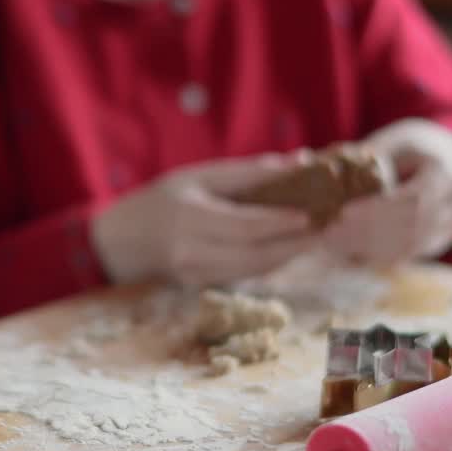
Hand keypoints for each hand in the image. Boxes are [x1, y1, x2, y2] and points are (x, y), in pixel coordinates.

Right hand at [90, 154, 318, 285]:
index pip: (246, 225)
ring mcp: (197, 275)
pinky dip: (272, 261)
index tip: (314, 212)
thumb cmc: (160, 200)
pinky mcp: (203, 287)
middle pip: (257, 254)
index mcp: (190, 218)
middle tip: (330, 227)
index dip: (282, 221)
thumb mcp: (197, 176)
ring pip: (256, 269)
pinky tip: (291, 247)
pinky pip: (247, 275)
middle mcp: (193, 252)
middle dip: (297, 243)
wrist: (121, 242)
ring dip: (290, 254)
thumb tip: (296, 164)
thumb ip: (246, 174)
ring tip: (319, 236)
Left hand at [323, 119, 451, 264]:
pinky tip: (354, 255)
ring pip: (413, 244)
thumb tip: (312, 163)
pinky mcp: (448, 237)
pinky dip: (384, 255)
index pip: (413, 198)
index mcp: (447, 169)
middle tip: (332, 235)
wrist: (442, 158)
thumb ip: (362, 158)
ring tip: (336, 246)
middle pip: (412, 225)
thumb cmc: (408, 147)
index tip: (343, 213)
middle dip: (370, 232)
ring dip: (374, 249)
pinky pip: (414, 252)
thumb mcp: (389, 144)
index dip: (377, 209)